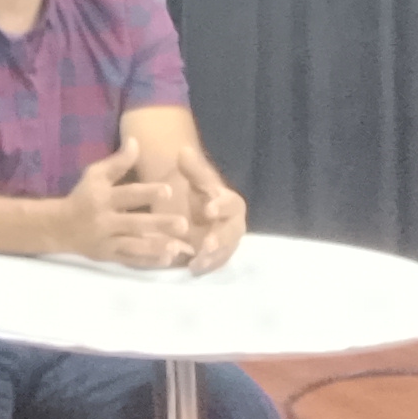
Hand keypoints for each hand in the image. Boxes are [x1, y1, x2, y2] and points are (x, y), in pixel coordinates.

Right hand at [61, 133, 194, 268]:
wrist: (60, 227)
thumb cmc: (83, 196)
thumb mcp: (95, 175)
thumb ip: (118, 162)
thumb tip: (136, 141)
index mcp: (102, 198)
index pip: (127, 195)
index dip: (147, 193)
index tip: (169, 191)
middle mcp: (104, 221)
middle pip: (134, 223)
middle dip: (159, 224)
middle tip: (184, 225)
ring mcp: (107, 241)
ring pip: (134, 246)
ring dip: (156, 247)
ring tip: (178, 248)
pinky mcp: (109, 257)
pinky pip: (130, 260)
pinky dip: (148, 261)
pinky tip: (167, 260)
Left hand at [174, 148, 245, 274]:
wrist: (195, 208)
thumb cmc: (197, 192)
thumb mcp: (193, 179)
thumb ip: (191, 168)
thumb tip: (183, 150)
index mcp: (230, 202)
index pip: (230, 204)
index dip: (221, 206)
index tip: (209, 209)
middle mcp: (234, 224)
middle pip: (232, 232)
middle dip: (221, 238)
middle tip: (207, 243)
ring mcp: (228, 243)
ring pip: (225, 251)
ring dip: (212, 257)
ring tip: (197, 261)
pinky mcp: (218, 256)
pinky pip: (215, 263)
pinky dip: (206, 266)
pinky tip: (192, 268)